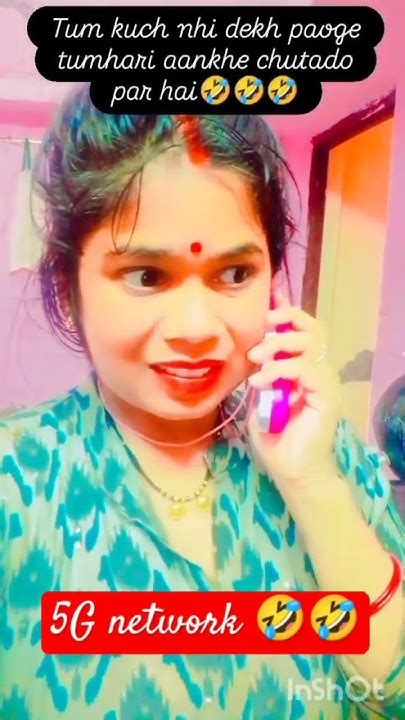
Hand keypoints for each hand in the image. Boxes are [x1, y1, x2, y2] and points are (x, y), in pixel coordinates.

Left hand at [246, 290, 340, 493]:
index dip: (285, 311)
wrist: (291, 471)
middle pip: (311, 327)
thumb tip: (250, 349)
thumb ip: (260, 373)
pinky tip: (260, 382)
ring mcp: (324, 382)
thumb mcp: (259, 398)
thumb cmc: (274, 438)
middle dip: (284, 320)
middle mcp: (317, 370)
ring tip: (255, 358)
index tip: (267, 298)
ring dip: (278, 344)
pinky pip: (306, 369)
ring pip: (309, 342)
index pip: (300, 330)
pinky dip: (279, 370)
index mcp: (302, 368)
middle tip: (259, 330)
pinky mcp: (327, 396)